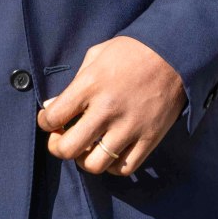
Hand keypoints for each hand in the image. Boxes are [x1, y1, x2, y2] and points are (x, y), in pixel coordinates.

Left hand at [37, 36, 185, 175]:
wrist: (173, 53)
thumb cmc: (131, 50)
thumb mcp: (96, 55)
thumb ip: (74, 82)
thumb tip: (53, 105)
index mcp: (90, 85)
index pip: (54, 116)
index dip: (45, 122)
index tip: (49, 119)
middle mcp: (107, 109)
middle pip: (68, 148)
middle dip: (57, 147)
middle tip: (61, 138)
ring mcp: (129, 127)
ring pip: (94, 165)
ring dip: (84, 160)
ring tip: (86, 147)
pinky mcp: (149, 138)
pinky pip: (124, 167)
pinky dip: (112, 166)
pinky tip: (109, 152)